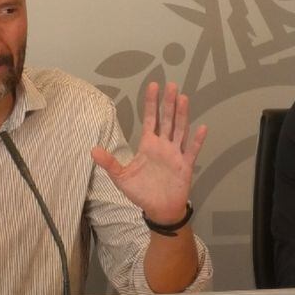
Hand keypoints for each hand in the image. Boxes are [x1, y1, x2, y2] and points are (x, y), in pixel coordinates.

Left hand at [92, 82, 206, 223]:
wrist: (158, 209)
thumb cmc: (141, 192)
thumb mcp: (122, 177)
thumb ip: (109, 163)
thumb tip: (92, 150)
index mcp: (148, 145)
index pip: (150, 119)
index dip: (151, 103)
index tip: (153, 85)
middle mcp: (163, 145)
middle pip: (167, 120)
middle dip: (168, 103)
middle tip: (171, 85)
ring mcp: (176, 154)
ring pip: (180, 130)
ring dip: (182, 115)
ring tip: (183, 99)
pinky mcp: (185, 165)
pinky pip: (192, 151)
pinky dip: (197, 140)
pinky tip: (201, 128)